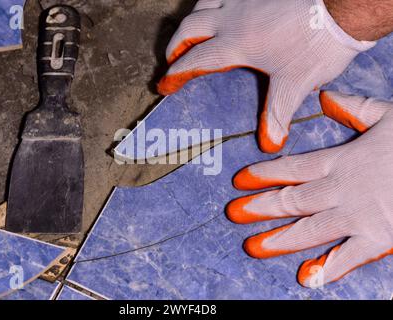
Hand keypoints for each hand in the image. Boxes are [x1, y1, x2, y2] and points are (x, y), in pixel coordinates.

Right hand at [158, 0, 375, 152]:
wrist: (343, 8)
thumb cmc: (318, 45)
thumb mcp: (295, 84)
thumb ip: (277, 114)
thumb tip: (269, 143)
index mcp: (236, 43)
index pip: (195, 61)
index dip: (175, 74)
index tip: (164, 86)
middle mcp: (233, 18)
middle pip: (189, 28)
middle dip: (175, 47)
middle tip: (173, 62)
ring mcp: (244, 0)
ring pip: (202, 4)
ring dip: (192, 22)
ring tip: (191, 36)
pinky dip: (212, 4)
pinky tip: (219, 12)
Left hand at [227, 91, 392, 287]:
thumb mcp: (390, 115)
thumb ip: (355, 109)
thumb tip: (326, 99)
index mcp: (343, 160)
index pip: (293, 168)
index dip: (264, 174)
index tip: (240, 180)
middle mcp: (343, 188)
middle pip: (293, 199)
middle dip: (261, 206)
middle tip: (233, 214)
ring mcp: (360, 215)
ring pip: (310, 229)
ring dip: (280, 239)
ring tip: (253, 247)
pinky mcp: (381, 237)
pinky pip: (350, 256)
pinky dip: (329, 268)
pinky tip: (307, 277)